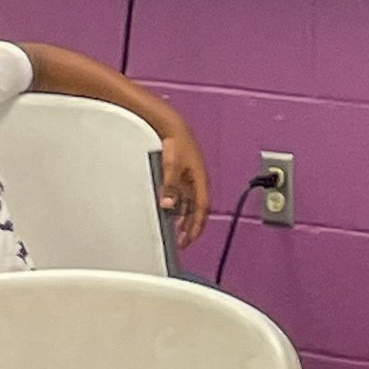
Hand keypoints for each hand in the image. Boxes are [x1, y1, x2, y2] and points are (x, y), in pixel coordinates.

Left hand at [157, 126, 210, 246]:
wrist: (173, 127)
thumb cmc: (177, 143)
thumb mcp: (172, 167)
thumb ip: (170, 187)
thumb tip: (167, 204)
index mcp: (200, 182)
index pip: (201, 211)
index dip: (196, 228)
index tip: (188, 241)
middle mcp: (197, 183)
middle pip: (197, 211)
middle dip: (191, 228)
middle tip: (182, 242)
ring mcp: (191, 180)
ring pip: (190, 205)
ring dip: (184, 219)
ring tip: (176, 231)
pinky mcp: (183, 176)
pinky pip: (183, 197)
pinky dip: (178, 208)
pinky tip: (170, 212)